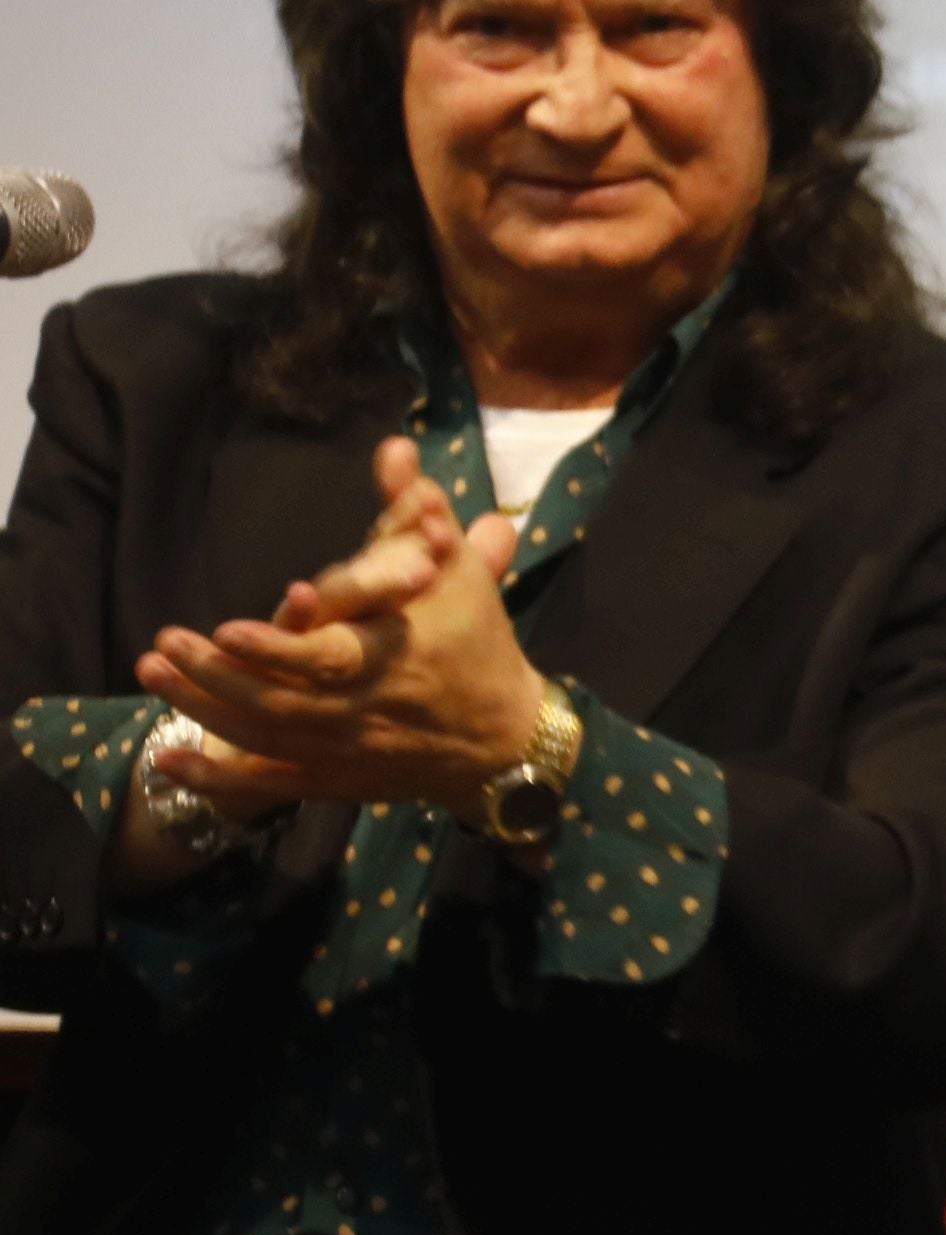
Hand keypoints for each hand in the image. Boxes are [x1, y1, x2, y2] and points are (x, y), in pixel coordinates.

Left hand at [136, 438, 548, 811]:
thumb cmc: (476, 642)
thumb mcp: (456, 569)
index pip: (329, 659)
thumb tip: (393, 449)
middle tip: (163, 643)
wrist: (505, 737)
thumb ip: (419, 510)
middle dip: (214, 674)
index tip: (229, 629)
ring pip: (262, 736)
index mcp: (397, 658)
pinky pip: (268, 785)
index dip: (277, 650)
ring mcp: (346, 751)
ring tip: (151, 674)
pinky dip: (217, 780)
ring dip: (200, 709)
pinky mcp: (335, 780)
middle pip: (277, 699)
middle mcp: (365, 711)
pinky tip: (166, 760)